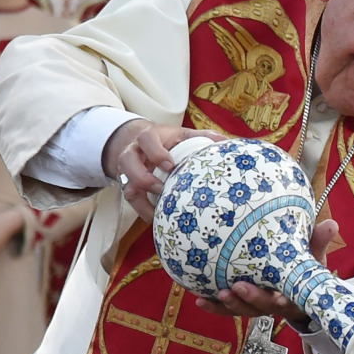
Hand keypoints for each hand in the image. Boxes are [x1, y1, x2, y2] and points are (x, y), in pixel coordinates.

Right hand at [104, 119, 225, 221]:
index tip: (170, 165)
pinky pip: (131, 199)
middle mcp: (135, 152)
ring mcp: (129, 169)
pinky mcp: (130, 184)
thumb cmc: (168, 141)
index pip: (146, 139)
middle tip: (160, 187)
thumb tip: (227, 142)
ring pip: (126, 182)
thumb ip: (203, 136)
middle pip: (127, 160)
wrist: (141, 143)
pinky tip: (157, 219)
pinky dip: (143, 210)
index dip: (156, 152)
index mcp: (149, 137)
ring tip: (160, 207)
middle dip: (142, 176)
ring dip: (141, 197)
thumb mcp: (183, 134)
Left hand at [196, 219, 339, 323]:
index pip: (290, 300)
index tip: (279, 297)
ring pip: (243, 311)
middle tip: (238, 287)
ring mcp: (258, 307)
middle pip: (262, 307)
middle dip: (249, 299)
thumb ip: (318, 242)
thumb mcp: (314, 257)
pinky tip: (199, 298)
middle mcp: (275, 305)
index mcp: (294, 295)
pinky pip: (227, 309)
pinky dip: (214, 306)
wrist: (298, 290)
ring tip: (217, 293)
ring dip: (229, 305)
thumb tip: (331, 224)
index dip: (284, 301)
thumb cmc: (305, 270)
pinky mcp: (243, 305)